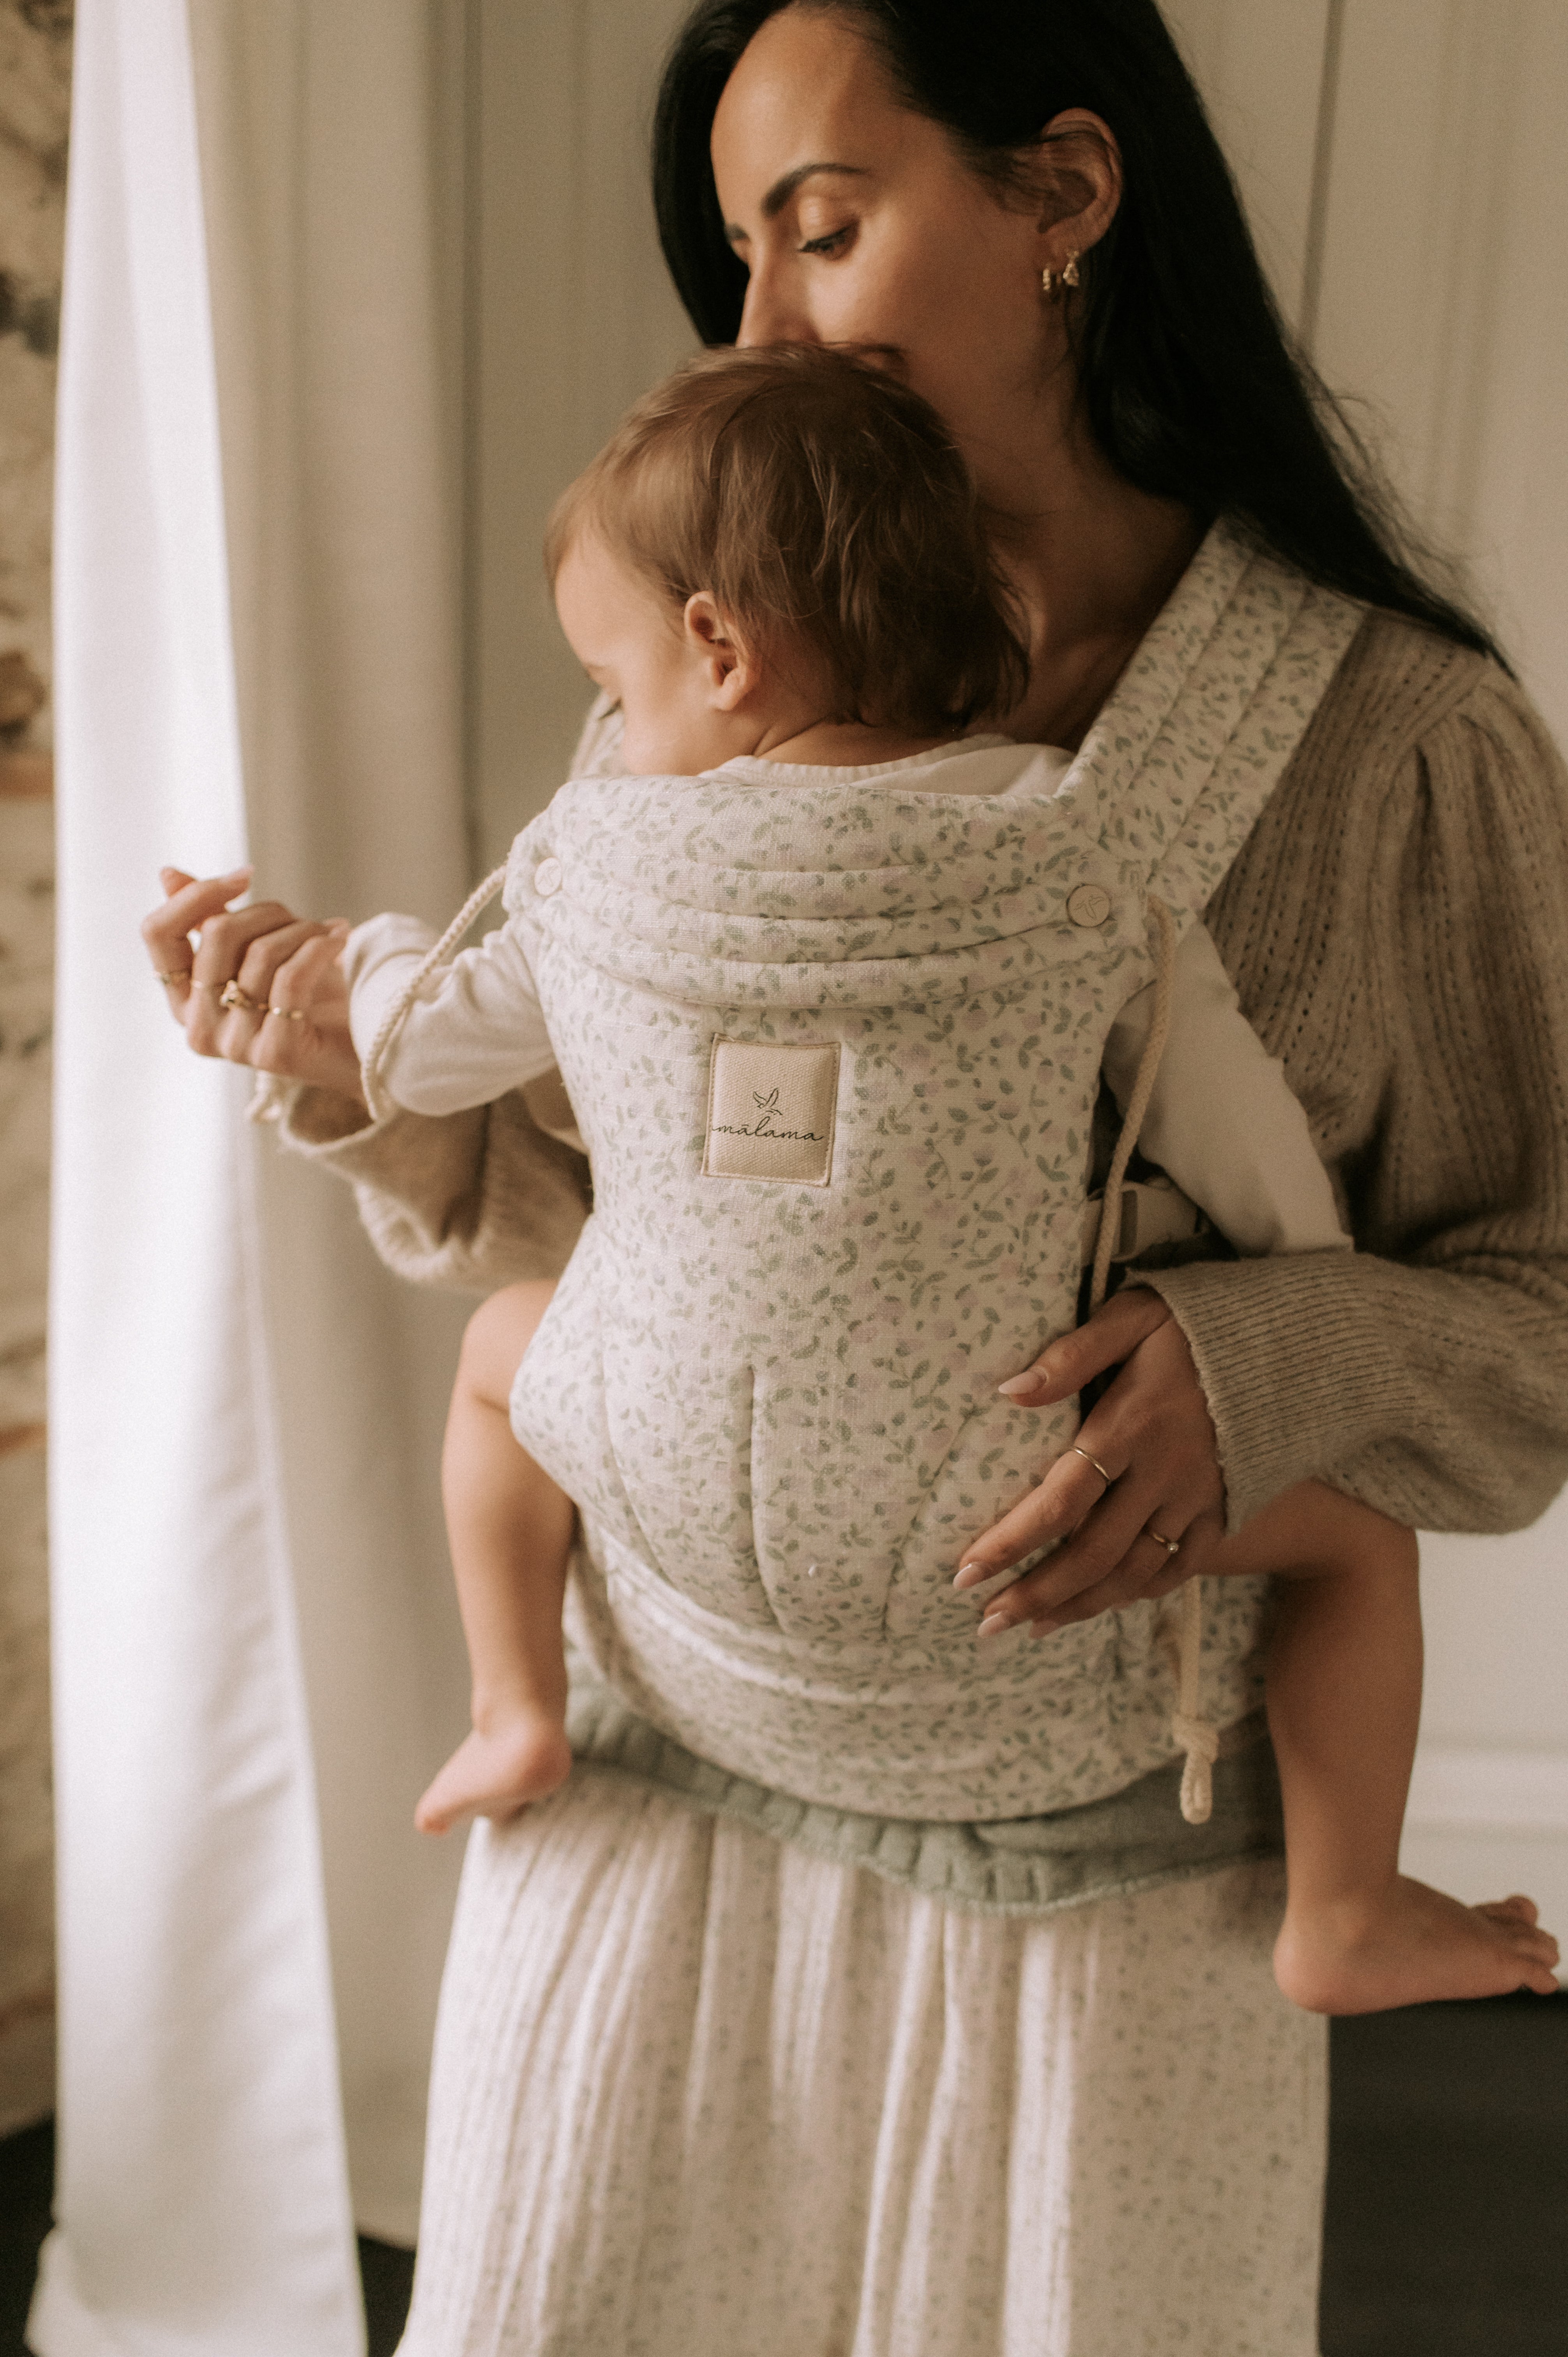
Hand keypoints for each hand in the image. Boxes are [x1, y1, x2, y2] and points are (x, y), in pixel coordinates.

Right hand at [141, 866, 366, 1105]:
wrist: (361, 1047)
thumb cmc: (308, 997)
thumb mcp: (253, 951)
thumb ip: (209, 920)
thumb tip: (167, 873)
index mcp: (183, 999)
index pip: (159, 933)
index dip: (197, 895)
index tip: (245, 876)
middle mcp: (199, 1027)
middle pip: (217, 934)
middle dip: (269, 912)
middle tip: (307, 921)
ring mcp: (234, 1046)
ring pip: (259, 954)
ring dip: (304, 931)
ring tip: (330, 934)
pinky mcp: (274, 1055)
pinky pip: (290, 980)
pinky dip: (320, 948)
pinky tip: (339, 939)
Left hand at [953, 1287, 1224, 1636]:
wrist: (1290, 1344)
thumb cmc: (1195, 1326)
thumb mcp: (1133, 1318)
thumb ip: (1071, 1355)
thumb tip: (1007, 1391)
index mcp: (1131, 1426)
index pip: (1059, 1501)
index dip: (1010, 1543)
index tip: (965, 1573)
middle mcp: (1163, 1473)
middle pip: (1092, 1553)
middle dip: (1036, 1593)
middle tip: (987, 1622)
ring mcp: (1197, 1499)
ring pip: (1134, 1573)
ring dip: (1079, 1606)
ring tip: (1031, 1627)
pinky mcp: (1223, 1511)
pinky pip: (1179, 1569)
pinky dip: (1138, 1593)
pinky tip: (1100, 1604)